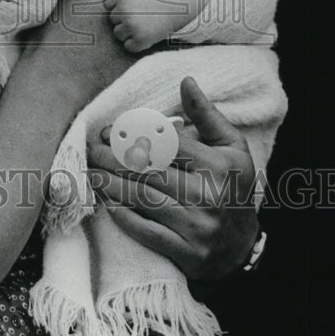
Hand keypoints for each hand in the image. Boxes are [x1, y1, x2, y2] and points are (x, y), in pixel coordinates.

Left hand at [87, 76, 258, 279]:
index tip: (110, 131)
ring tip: (90, 172)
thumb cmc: (233, 187)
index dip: (135, 135)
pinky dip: (123, 217)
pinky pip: (146, 232)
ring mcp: (197, 228)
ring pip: (143, 200)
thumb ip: (207, 114)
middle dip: (113, 159)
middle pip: (149, 172)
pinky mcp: (186, 254)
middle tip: (90, 150)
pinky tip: (106, 203)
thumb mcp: (232, 147)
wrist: (244, 246)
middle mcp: (208, 196)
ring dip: (110, 185)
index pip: (168, 145)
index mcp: (218, 166)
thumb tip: (186, 81)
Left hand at [103, 0, 166, 52]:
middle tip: (141, 16)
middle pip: (113, 21)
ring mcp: (132, 26)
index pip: (108, 6)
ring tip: (144, 25)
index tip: (133, 6)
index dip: (120, 7)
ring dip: (128, 32)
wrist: (181, 4)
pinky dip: (136, 44)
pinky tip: (146, 35)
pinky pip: (128, 47)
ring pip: (118, 34)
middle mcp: (124, 10)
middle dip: (124, 19)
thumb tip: (104, 3)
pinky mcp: (141, 39)